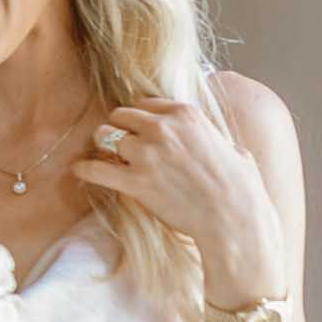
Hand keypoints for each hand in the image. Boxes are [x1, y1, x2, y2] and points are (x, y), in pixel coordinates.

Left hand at [71, 96, 285, 305]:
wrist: (234, 218)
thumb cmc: (240, 187)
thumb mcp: (231, 146)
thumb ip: (209, 136)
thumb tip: (206, 138)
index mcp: (185, 113)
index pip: (145, 103)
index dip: (141, 120)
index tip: (140, 132)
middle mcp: (162, 127)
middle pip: (120, 115)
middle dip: (120, 129)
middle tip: (122, 146)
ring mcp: (146, 153)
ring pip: (104, 136)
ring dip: (105, 147)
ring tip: (109, 158)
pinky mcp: (134, 181)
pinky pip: (94, 168)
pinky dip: (85, 170)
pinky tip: (81, 171)